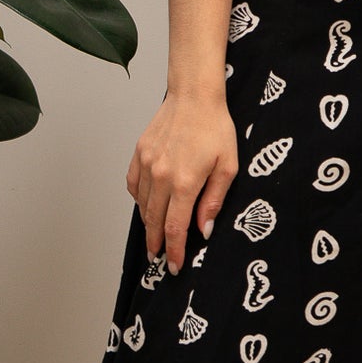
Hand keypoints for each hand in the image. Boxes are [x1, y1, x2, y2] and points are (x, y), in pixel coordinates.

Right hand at [126, 90, 237, 274]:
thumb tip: (203, 229)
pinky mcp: (139, 153)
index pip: (175, 228)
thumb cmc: (216, 128)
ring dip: (147, 223)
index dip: (175, 251)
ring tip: (153, 236)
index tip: (174, 266)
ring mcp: (147, 164)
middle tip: (159, 259)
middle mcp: (161, 176)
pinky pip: (133, 184)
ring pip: (142, 204)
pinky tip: (146, 206)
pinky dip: (138, 200)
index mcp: (185, 182)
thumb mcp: (228, 167)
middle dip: (156, 244)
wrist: (194, 96)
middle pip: (154, 221)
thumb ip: (214, 200)